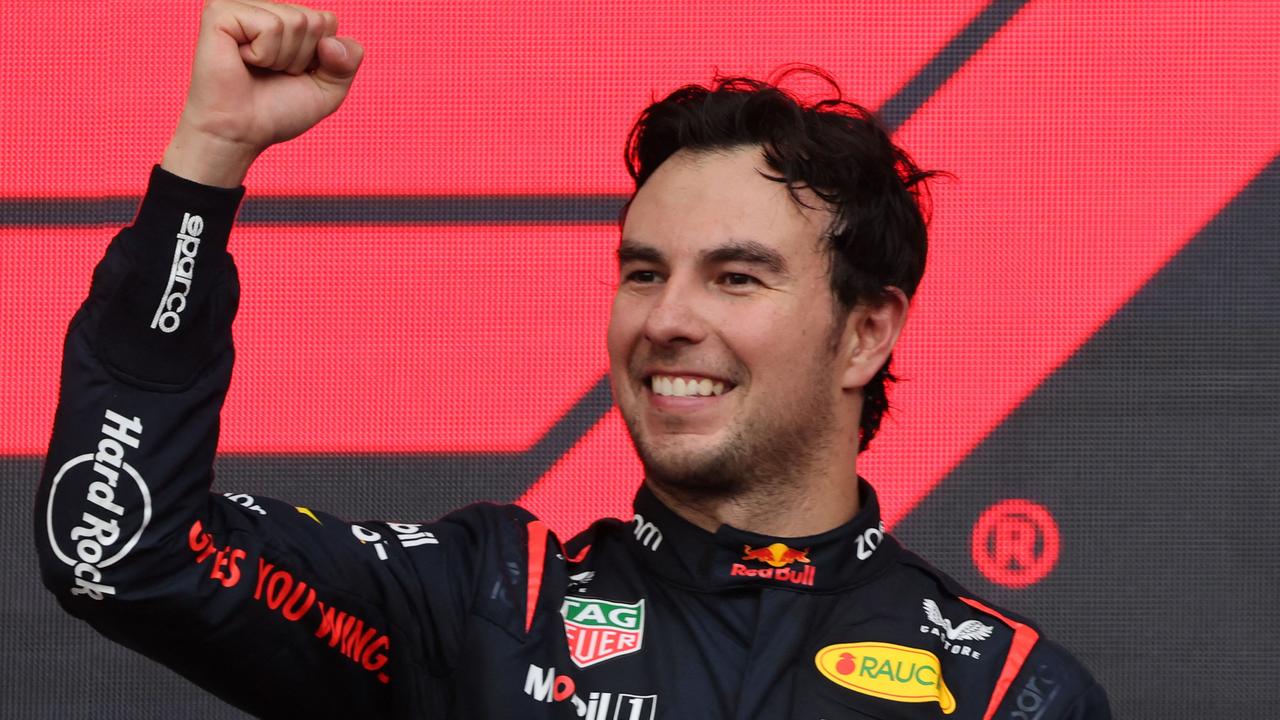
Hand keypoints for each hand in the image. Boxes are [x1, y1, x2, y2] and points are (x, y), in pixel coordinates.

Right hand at [162, 0, 364, 186]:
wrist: (240, 133)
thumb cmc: (276, 111)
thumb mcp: (328, 89)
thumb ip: (348, 61)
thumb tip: (331, 41)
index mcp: (284, 18)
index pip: (328, 21)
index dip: (320, 57)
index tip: (293, 74)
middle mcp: (263, 7)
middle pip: (314, 20)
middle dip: (302, 57)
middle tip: (273, 73)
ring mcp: (240, 7)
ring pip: (295, 21)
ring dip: (283, 58)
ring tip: (257, 69)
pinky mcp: (220, 12)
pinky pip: (270, 26)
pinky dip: (264, 54)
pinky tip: (242, 61)